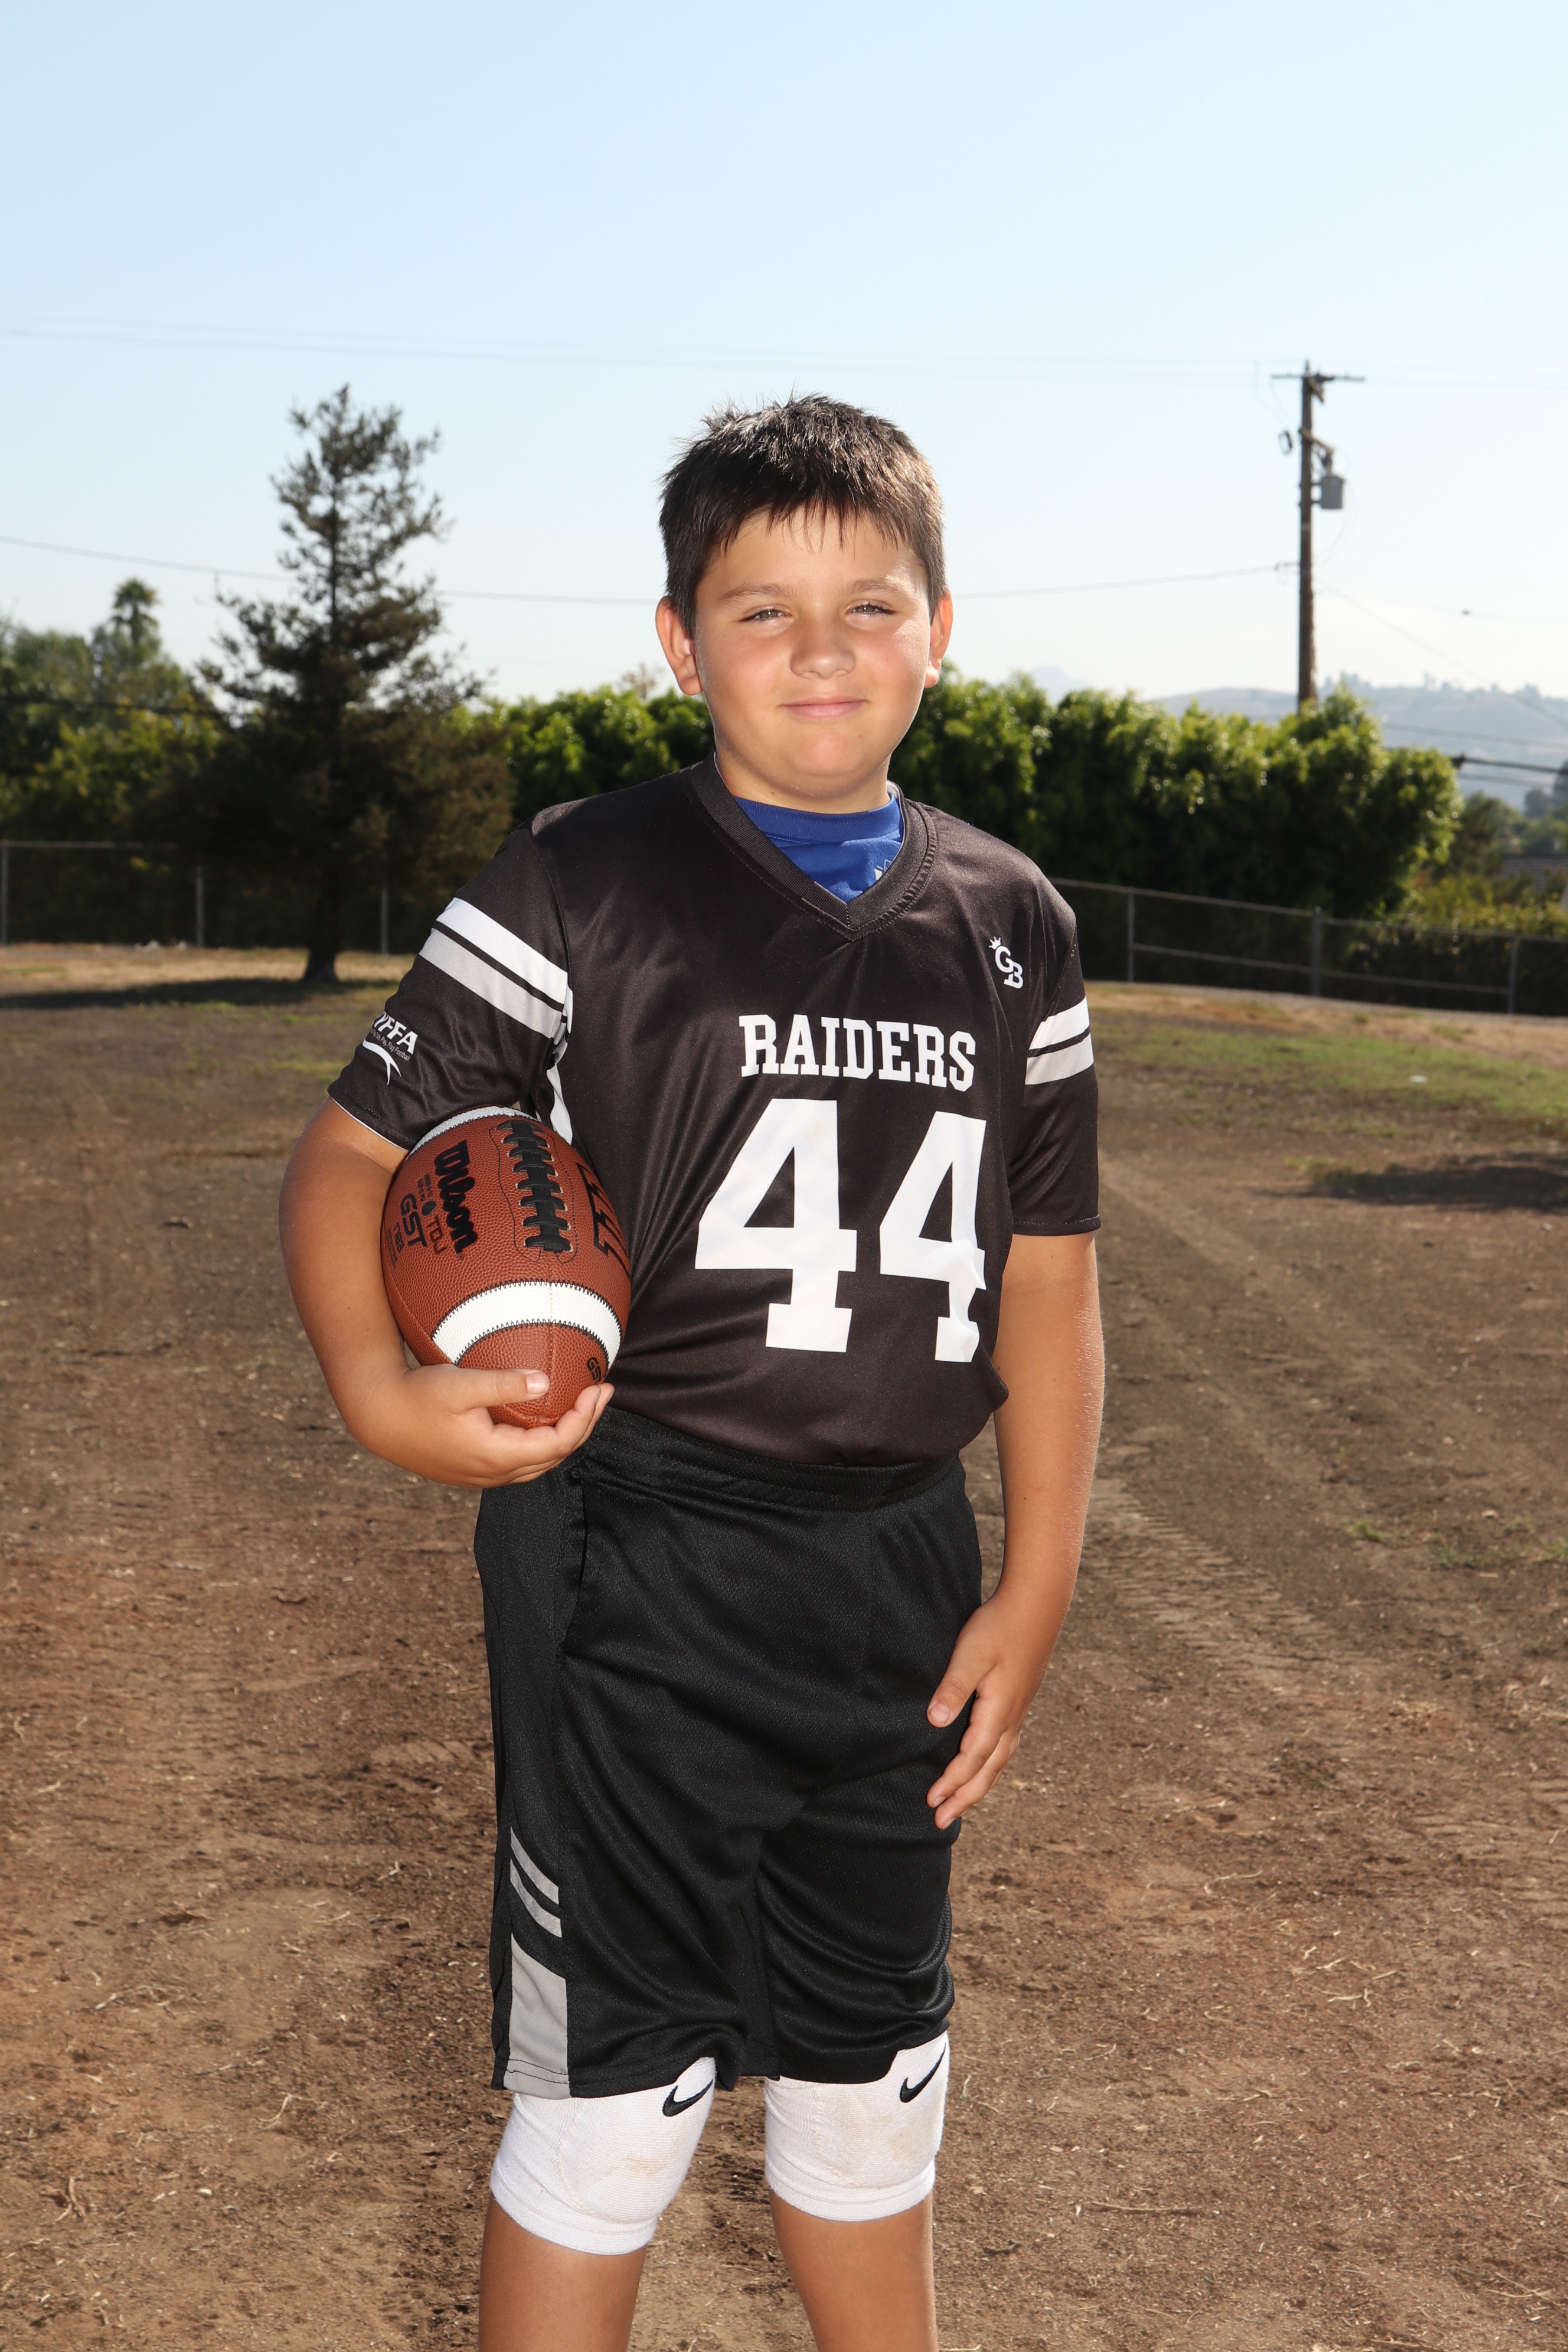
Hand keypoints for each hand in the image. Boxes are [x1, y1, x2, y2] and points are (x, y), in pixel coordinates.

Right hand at [347, 1360, 613, 1488]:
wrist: (377, 1417)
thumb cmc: (416, 1396)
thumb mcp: (460, 1384)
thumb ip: (503, 1384)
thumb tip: (546, 1381)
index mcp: (495, 1455)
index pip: (558, 1443)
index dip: (585, 1418)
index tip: (601, 1388)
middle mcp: (493, 1473)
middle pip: (555, 1457)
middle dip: (584, 1425)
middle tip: (602, 1392)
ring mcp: (483, 1476)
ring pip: (539, 1464)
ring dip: (565, 1437)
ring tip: (582, 1407)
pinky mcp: (473, 1470)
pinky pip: (521, 1463)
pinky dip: (542, 1443)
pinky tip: (545, 1420)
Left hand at [925, 1590, 1053, 1829]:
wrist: (1036, 1606)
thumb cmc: (999, 1626)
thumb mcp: (971, 1653)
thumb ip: (953, 1686)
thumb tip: (935, 1721)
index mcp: (999, 1710)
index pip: (972, 1757)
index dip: (951, 1782)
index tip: (931, 1801)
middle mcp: (1011, 1718)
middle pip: (988, 1770)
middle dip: (965, 1797)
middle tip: (941, 1822)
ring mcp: (1018, 1711)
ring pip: (999, 1761)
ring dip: (979, 1786)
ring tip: (960, 1804)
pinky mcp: (1018, 1701)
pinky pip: (1004, 1747)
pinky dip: (991, 1766)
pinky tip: (983, 1766)